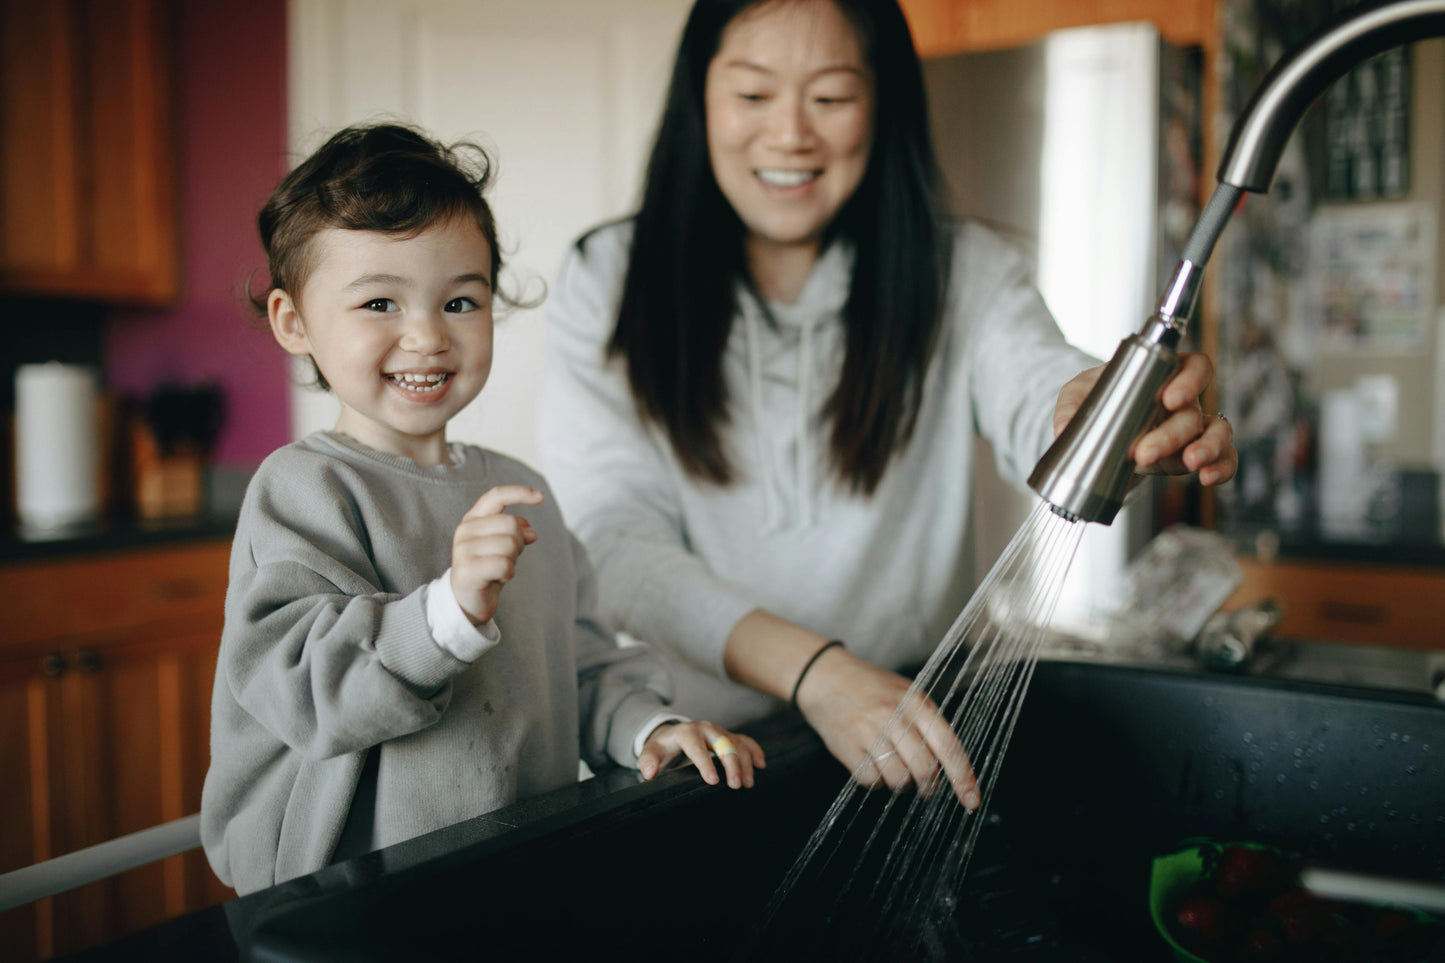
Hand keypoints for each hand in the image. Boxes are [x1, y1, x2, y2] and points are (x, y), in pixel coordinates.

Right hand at [450, 485, 542, 624]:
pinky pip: (504, 566)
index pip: (496, 496)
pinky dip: (508, 574)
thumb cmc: (488, 568)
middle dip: (519, 543)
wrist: (467, 600)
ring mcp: (463, 550)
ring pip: (510, 546)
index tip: (540, 497)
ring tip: (499, 569)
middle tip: (508, 558)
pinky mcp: (467, 570)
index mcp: (473, 519)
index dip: (519, 493)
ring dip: (512, 561)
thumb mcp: (503, 545)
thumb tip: (531, 532)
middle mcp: (465, 530)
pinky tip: (497, 579)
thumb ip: (515, 531)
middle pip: (511, 524)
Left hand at [637, 721, 764, 788]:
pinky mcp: (729, 735)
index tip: (712, 780)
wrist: (674, 733)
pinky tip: (760, 764)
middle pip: (723, 744)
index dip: (705, 764)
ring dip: (745, 762)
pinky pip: (745, 740)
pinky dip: (755, 751)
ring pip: (737, 743)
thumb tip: (649, 773)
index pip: (697, 747)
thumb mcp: (652, 750)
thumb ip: (648, 760)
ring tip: (747, 783)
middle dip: (731, 765)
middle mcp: (706, 729)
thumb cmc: (664, 745)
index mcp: (687, 732)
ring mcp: (720, 731)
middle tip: (736, 785)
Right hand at [794, 646, 979, 809]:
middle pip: (925, 769)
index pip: (949, 746)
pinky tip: (871, 764)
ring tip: (893, 770)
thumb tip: (952, 767)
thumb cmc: (871, 688)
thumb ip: (928, 725)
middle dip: (928, 786)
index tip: (972, 801)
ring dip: (900, 784)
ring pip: (898, 779)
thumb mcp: (906, 695)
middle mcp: (895, 715)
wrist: (825, 675)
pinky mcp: (845, 744)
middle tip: (925, 787)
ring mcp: (868, 730)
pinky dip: (875, 781)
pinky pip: (870, 780)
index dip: (963, 778)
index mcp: (917, 702)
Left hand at [1054, 352, 1236, 485]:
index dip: (1189, 380)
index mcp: (1162, 376)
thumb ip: (1071, 408)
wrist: (1098, 428)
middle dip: (1171, 434)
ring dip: (1208, 448)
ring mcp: (1190, 429)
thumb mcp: (1078, 394)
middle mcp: (1183, 400)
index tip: (1168, 398)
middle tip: (1144, 452)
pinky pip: (1222, 458)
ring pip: (1216, 433)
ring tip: (1191, 463)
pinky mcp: (1189, 455)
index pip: (1193, 367)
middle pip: (1192, 412)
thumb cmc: (1097, 399)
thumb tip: (1063, 430)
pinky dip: (1222, 467)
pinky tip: (1209, 477)